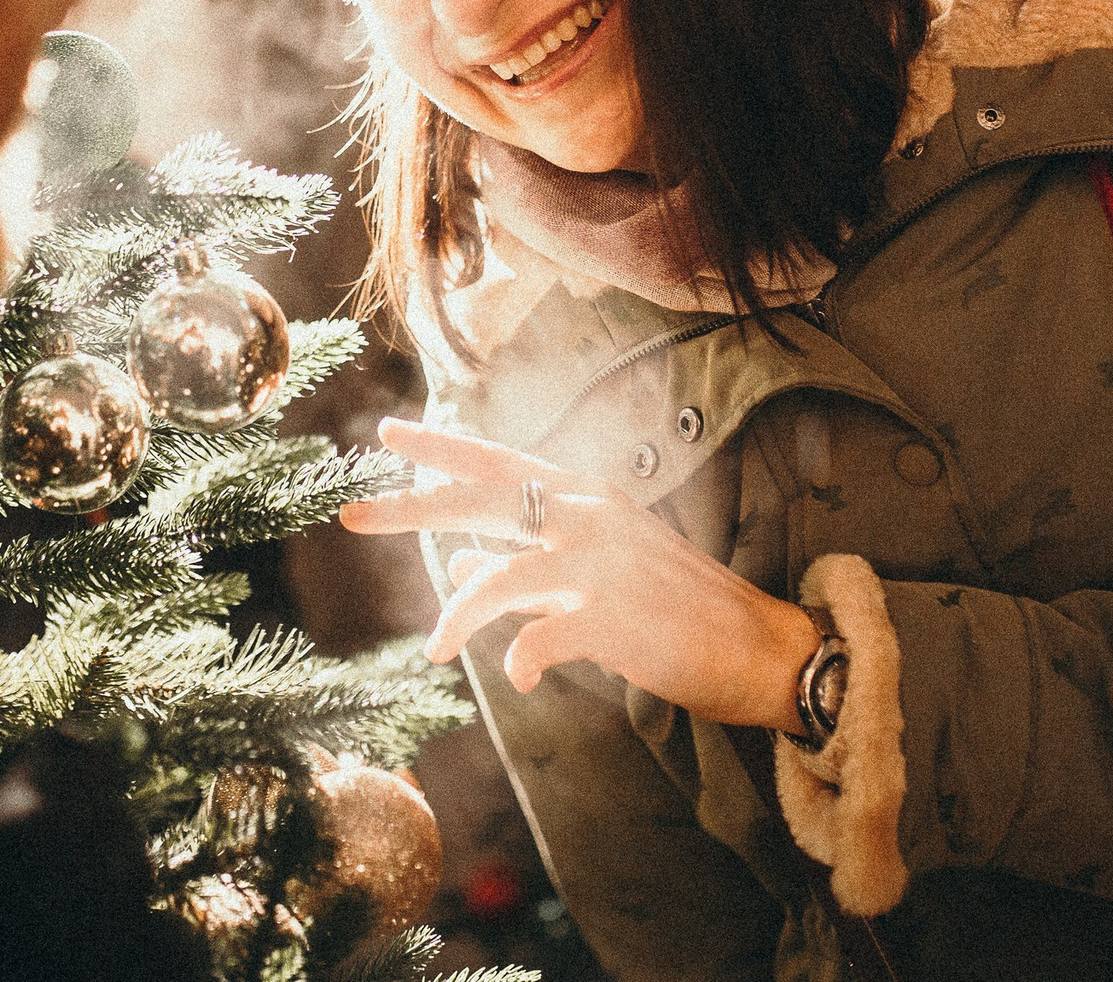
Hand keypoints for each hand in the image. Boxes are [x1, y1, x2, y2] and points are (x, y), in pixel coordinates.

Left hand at [342, 418, 817, 730]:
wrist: (760, 646)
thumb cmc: (679, 609)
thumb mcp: (599, 572)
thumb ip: (530, 568)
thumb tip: (458, 568)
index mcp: (586, 498)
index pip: (500, 460)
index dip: (441, 446)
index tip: (386, 433)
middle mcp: (588, 517)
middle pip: (482, 499)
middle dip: (410, 506)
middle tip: (352, 514)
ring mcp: (601, 565)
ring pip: (498, 577)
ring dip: (459, 616)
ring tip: (438, 650)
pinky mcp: (614, 619)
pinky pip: (540, 638)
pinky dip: (522, 661)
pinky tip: (523, 679)